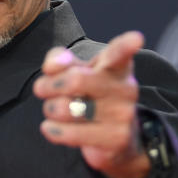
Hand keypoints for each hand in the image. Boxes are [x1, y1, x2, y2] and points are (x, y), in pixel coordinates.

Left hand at [34, 30, 151, 177]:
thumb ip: (61, 61)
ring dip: (50, 109)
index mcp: (117, 66)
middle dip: (47, 85)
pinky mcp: (116, 138)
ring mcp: (123, 114)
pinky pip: (71, 135)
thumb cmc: (92, 96)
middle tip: (41, 89)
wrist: (117, 139)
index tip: (135, 39)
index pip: (120, 53)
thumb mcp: (77, 72)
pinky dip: (54, 131)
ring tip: (54, 111)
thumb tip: (52, 66)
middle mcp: (125, 88)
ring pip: (67, 109)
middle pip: (75, 80)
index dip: (126, 45)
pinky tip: (53, 128)